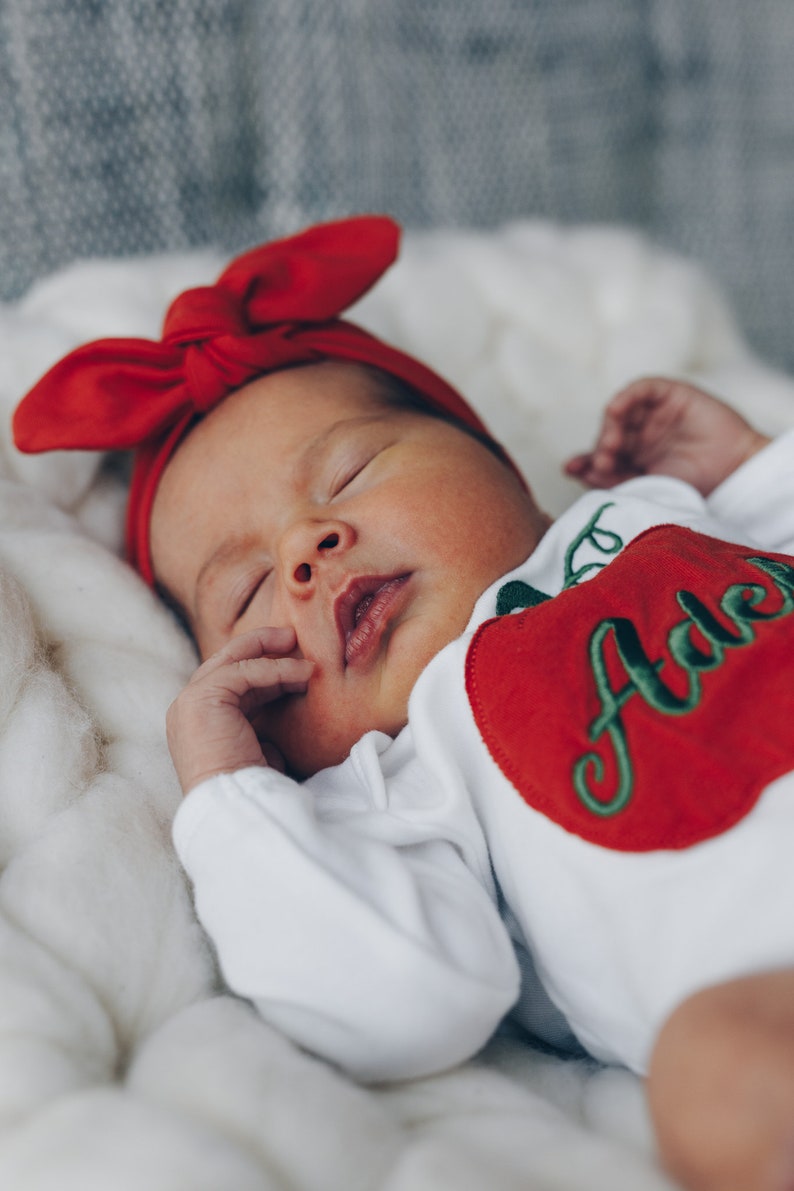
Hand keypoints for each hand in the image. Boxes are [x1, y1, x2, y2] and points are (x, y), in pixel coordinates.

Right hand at [166, 626, 313, 793]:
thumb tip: (283, 714)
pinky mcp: (201, 698)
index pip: (229, 683)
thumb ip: (261, 728)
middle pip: (225, 662)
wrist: (236, 807)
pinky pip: (243, 672)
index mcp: (198, 721)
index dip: (264, 672)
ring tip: (303, 655)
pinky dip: (275, 670)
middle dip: (260, 647)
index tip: (296, 669)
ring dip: (270, 652)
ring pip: (232, 659)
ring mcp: (189, 701)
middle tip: (291, 639)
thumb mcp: (258, 750)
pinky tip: (301, 675)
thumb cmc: (251, 789)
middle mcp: (187, 708)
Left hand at [564, 377, 769, 495]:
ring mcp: (655, 414)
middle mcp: (641, 434)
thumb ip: (610, 479)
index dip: (585, 461)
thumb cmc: (694, 486)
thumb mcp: (646, 487)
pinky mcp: (670, 394)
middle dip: (600, 448)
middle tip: (603, 463)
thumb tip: (571, 467)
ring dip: (609, 427)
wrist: (734, 473)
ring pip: (620, 411)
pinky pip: (641, 388)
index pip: (601, 456)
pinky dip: (625, 396)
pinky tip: (615, 411)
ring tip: (611, 448)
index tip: (573, 468)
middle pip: (608, 434)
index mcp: (634, 459)